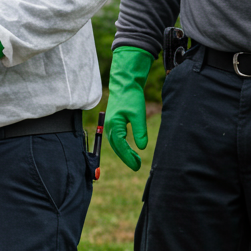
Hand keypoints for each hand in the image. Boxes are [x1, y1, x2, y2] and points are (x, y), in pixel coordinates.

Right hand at [106, 47, 152, 170]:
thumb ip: (140, 131)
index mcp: (114, 125)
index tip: (137, 166)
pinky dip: (123, 147)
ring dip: (125, 153)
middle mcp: (108, 127)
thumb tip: (142, 148)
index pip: (121, 146)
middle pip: (116, 147)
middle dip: (127, 158)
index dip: (128, 157)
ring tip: (136, 161)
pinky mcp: (113, 124)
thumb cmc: (131, 97)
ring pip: (116, 144)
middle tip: (138, 166)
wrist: (124, 84)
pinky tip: (131, 150)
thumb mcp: (138, 114)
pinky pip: (116, 139)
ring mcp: (109, 125)